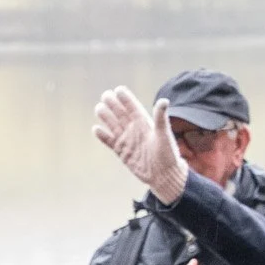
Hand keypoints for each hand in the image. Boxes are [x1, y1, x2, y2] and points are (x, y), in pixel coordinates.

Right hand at [93, 87, 187, 204]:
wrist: (164, 175)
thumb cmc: (168, 154)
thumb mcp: (164, 134)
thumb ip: (161, 117)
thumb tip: (164, 100)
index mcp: (145, 122)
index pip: (133, 107)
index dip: (125, 98)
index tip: (118, 90)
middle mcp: (134, 129)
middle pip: (120, 114)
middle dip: (113, 104)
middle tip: (105, 95)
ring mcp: (127, 140)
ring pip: (113, 125)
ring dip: (106, 117)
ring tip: (98, 108)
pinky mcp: (122, 152)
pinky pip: (110, 141)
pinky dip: (103, 136)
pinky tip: (96, 129)